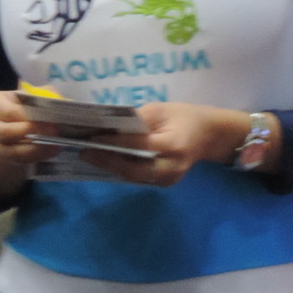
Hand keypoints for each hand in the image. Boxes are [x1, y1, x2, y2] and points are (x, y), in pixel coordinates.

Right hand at [0, 88, 62, 199]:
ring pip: (12, 150)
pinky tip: (51, 150)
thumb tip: (62, 103)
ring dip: (35, 147)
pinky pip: (19, 160)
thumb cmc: (26, 104)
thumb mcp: (36, 94)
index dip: (28, 117)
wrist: (19, 122)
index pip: (8, 112)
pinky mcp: (4, 156)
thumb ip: (47, 96)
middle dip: (31, 133)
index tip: (47, 118)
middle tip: (53, 131)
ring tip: (54, 142)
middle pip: (5, 133)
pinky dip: (37, 156)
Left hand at [85, 102, 256, 188]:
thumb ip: (137, 119)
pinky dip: (121, 170)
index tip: (91, 138)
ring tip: (90, 156)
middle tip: (84, 152)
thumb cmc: (184, 117)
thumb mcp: (161, 109)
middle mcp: (172, 167)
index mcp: (174, 144)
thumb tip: (108, 127)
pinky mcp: (164, 183)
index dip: (114, 143)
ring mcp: (169, 179)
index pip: (139, 145)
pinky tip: (106, 160)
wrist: (209, 135)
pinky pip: (139, 178)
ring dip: (110, 167)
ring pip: (133, 177)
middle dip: (107, 162)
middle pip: (133, 169)